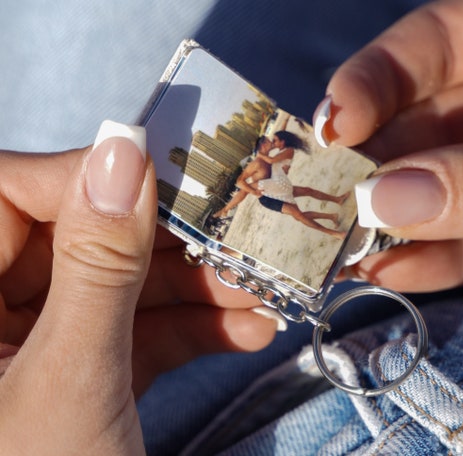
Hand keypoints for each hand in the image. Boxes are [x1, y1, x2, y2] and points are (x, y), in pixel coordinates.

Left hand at [0, 122, 277, 452]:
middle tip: (239, 234)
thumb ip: (97, 266)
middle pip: (82, 236)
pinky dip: (195, 329)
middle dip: (168, 239)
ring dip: (198, 287)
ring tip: (262, 291)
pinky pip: (139, 330)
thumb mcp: (68, 385)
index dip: (87, 176)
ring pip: (122, 283)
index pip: (7, 192)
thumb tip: (123, 149)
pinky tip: (247, 328)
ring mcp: (38, 343)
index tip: (166, 174)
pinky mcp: (85, 371)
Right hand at [316, 0, 462, 291]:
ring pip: (456, 186)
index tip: (330, 128)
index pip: (436, 43)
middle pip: (432, 123)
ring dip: (403, 224)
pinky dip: (453, 259)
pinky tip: (399, 271)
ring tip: (350, 251)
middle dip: (378, 168)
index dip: (374, 82)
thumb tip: (385, 202)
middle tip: (326, 206)